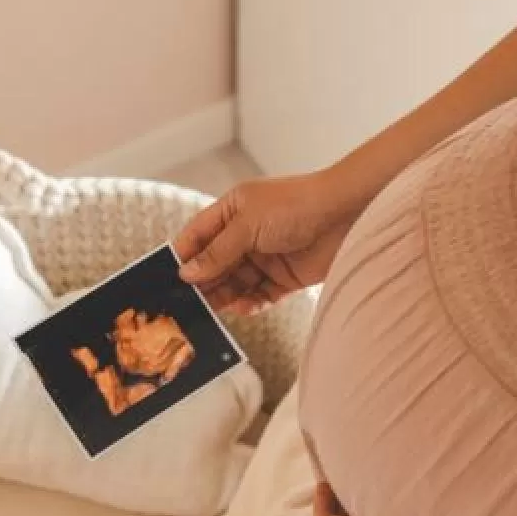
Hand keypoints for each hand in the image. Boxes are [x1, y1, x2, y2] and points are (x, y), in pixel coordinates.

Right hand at [173, 170, 364, 314]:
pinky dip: (250, 303)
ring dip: (224, 296)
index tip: (168, 278)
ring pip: (235, 283)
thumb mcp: (247, 224)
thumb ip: (217, 252)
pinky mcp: (285, 277)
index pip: (198, 236)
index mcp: (233, 210)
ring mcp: (266, 256)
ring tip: (212, 310)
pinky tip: (242, 307)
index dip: (183, 256)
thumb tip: (187, 273)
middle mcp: (246, 234)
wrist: (348, 214)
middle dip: (201, 282)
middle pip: (214, 263)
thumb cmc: (297, 205)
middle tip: (186, 303)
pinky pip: (259, 295)